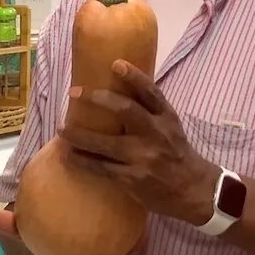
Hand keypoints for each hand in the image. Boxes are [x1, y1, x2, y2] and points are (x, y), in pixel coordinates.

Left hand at [57, 60, 217, 226]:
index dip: (134, 76)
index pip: (151, 92)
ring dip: (80, 136)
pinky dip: (84, 161)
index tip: (115, 64)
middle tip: (74, 92)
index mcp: (167, 118)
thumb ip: (150, 111)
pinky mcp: (134, 179)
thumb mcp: (170, 127)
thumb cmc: (177, 153)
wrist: (192, 190)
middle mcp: (156, 134)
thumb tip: (118, 89)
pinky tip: (70, 155)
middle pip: (125, 110)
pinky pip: (102, 168)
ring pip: (106, 144)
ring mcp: (144, 158)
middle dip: (97, 98)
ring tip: (62, 129)